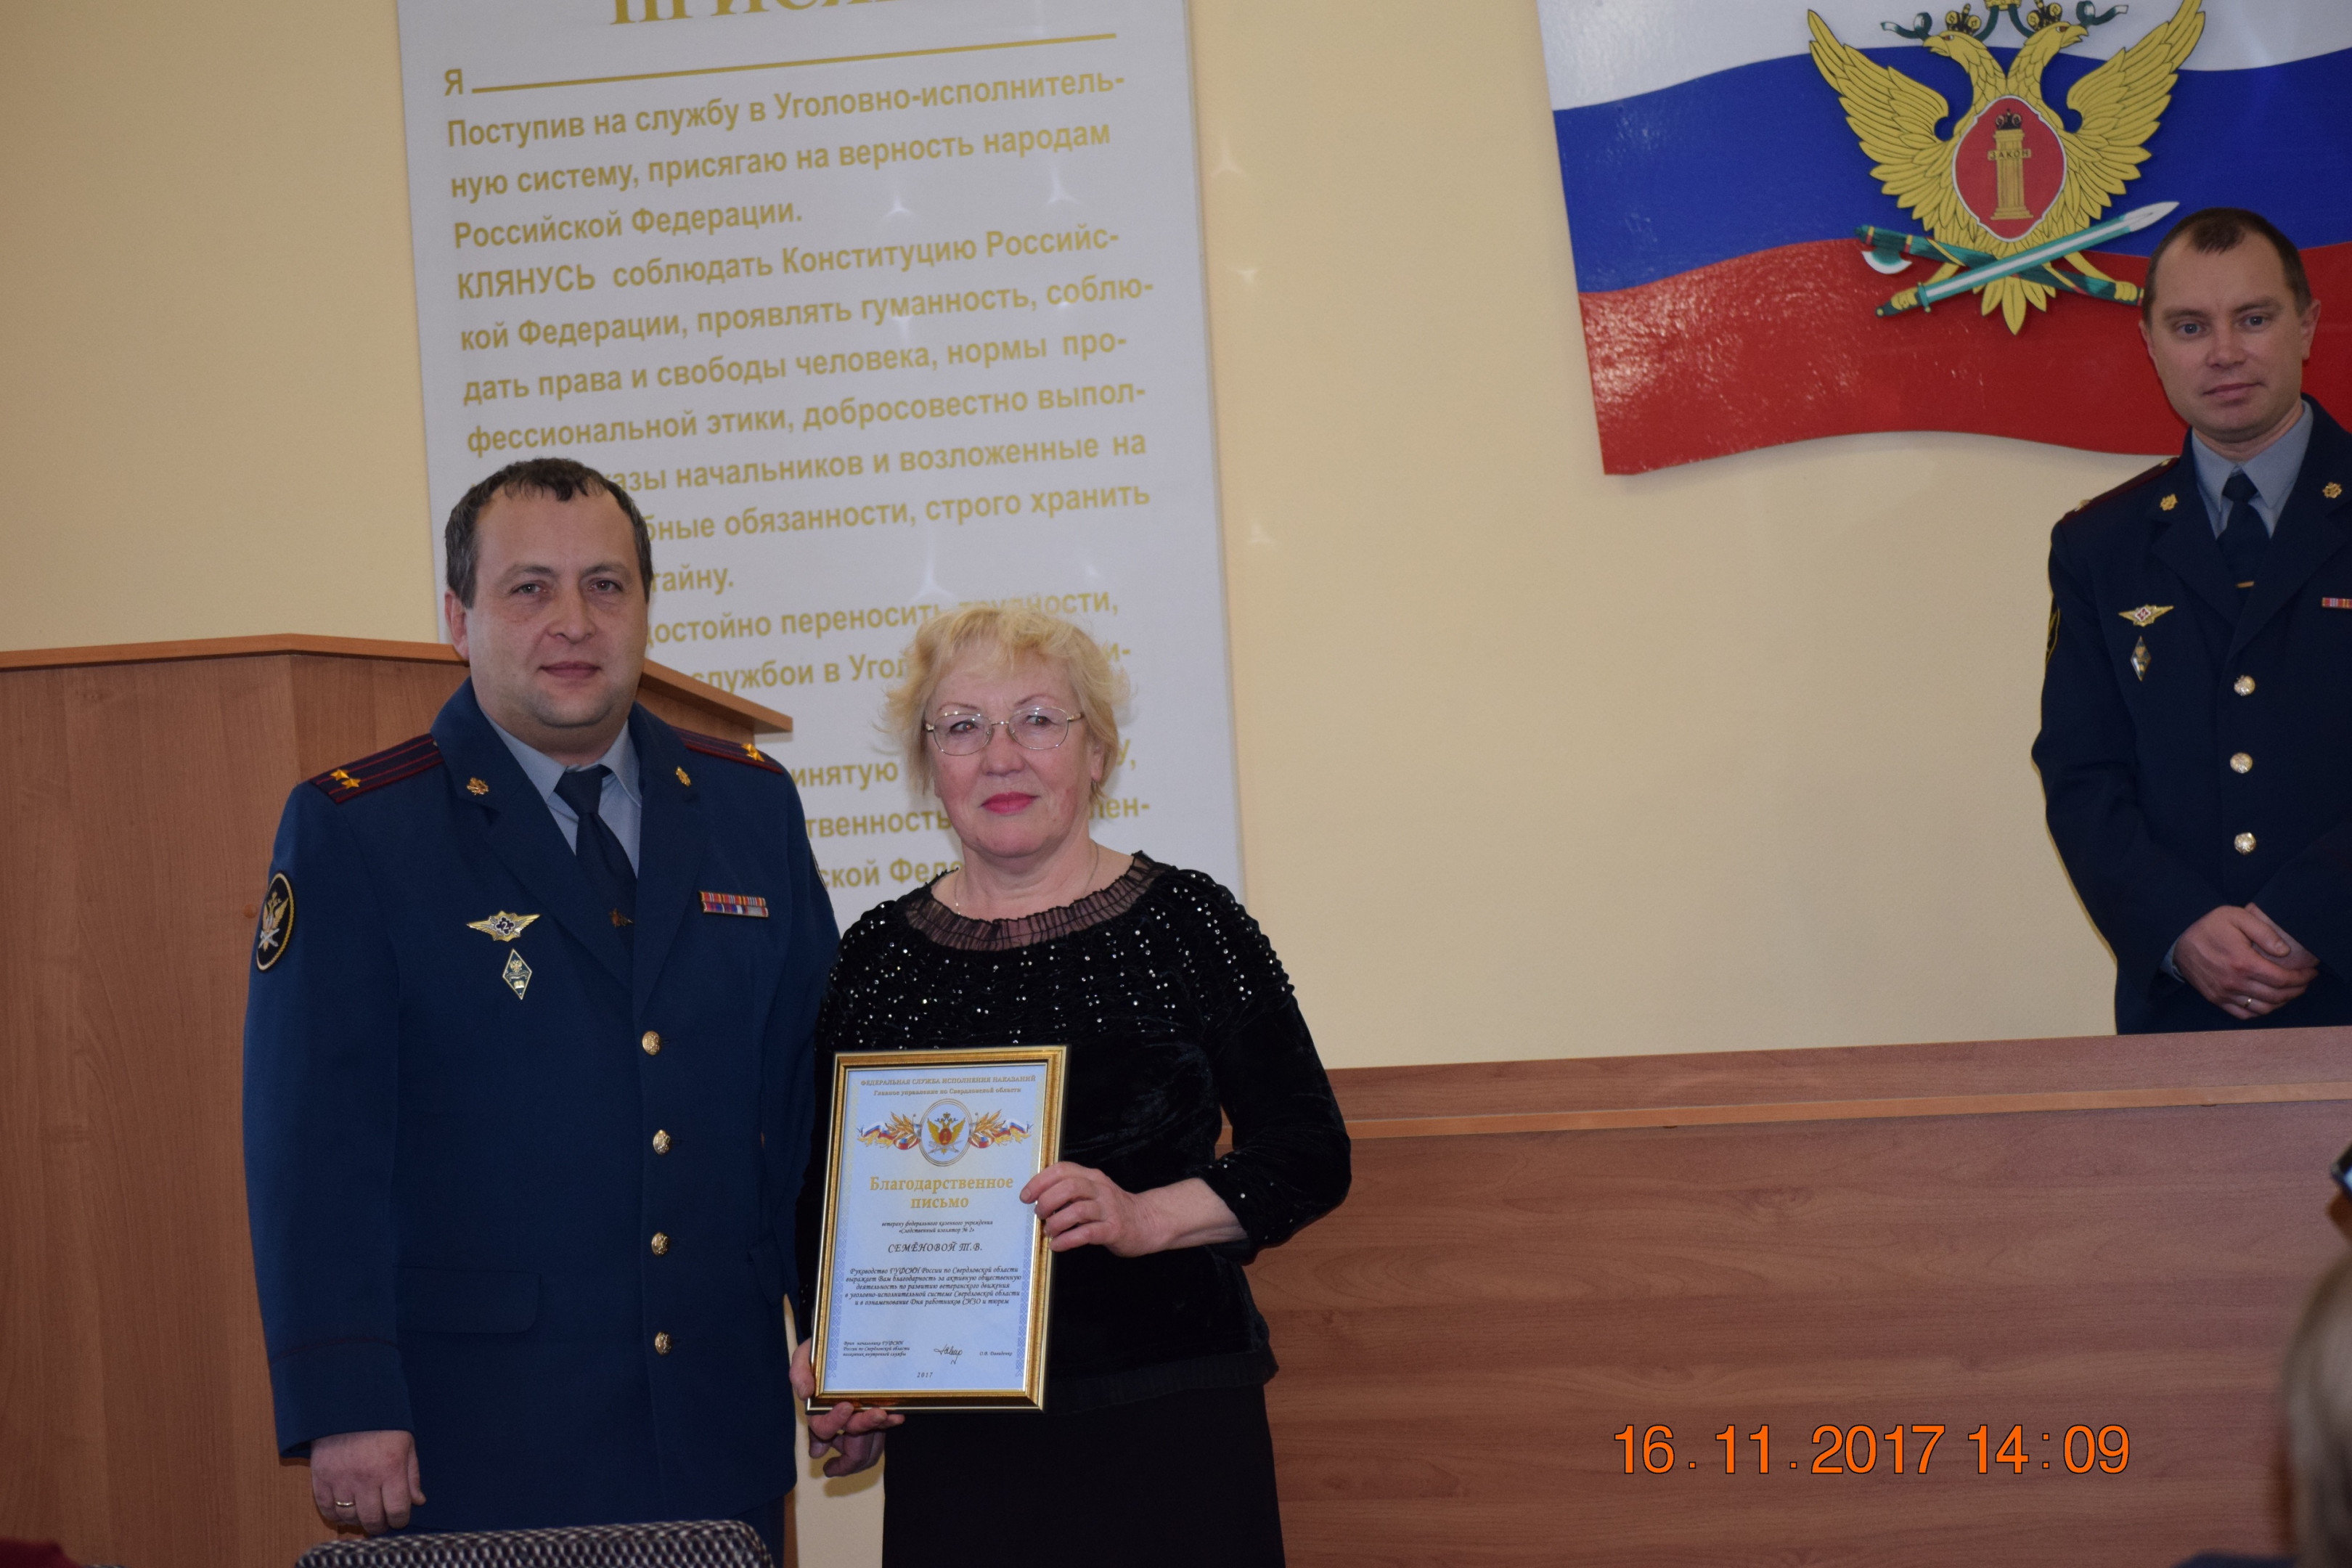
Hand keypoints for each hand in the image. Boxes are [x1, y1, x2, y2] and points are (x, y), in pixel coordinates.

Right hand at [310, 1429, 422, 1534]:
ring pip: (350, 1517)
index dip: (401, 1520)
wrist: (348, 1405)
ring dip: (359, 1521)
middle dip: (380, 1526)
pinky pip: (327, 1509)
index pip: (397, 1510)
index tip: (400, 1519)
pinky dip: (336, 1516)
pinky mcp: (321, 1478)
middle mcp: (365, 1478)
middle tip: (382, 1522)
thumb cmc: (382, 1423)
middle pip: (373, 1519)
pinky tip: (345, 1513)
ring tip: (364, 1515)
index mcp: (391, 1468)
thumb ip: (412, 1475)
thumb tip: (418, 1501)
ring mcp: (341, 1480)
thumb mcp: (406, 1444)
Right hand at [790, 1336, 896, 1476]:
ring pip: (867, 1436)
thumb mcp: (803, 1356)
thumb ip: (799, 1373)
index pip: (823, 1428)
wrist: (838, 1340)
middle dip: (864, 1426)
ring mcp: (857, 1416)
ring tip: (888, 1415)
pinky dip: (889, 1422)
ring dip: (879, 1426)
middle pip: (849, 1435)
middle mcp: (839, 1418)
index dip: (834, 1422)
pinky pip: (881, 1425)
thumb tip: (805, 1393)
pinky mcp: (872, 1409)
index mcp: (818, 1412)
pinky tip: (897, 1415)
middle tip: (878, 1414)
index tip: (846, 1406)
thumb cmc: (819, 1351)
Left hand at [1019, 1166, 1245, 1256]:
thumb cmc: (1112, 1209)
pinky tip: (1058, 1245)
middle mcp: (1100, 1189)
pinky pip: (1086, 1233)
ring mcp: (1108, 1209)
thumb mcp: (1093, 1192)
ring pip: (1077, 1210)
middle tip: (1039, 1215)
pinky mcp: (1114, 1230)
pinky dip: (1067, 1240)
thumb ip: (1070, 1191)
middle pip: (1068, 1187)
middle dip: (1047, 1202)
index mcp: (1092, 1177)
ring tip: (1049, 1232)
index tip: (1025, 1196)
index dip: (1039, 1181)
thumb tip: (1036, 1200)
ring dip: (1056, 1223)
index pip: (1062, 1170)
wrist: (1148, 1221)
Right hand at [2175, 904, 2319, 1019]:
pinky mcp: (2215, 998)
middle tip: (2304, 981)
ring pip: (2262, 1008)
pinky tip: (2267, 1001)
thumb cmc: (2209, 925)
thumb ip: (2264, 932)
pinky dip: (2260, 1011)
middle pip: (2276, 996)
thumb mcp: (2237, 917)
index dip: (2301, 978)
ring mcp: (2223, 993)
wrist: (2176, 938)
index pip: (2282, 979)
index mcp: (2242, 963)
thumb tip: (2284, 951)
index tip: (2311, 972)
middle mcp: (2234, 982)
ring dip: (2281, 1002)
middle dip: (2296, 990)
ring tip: (2289, 991)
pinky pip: (2243, 1014)